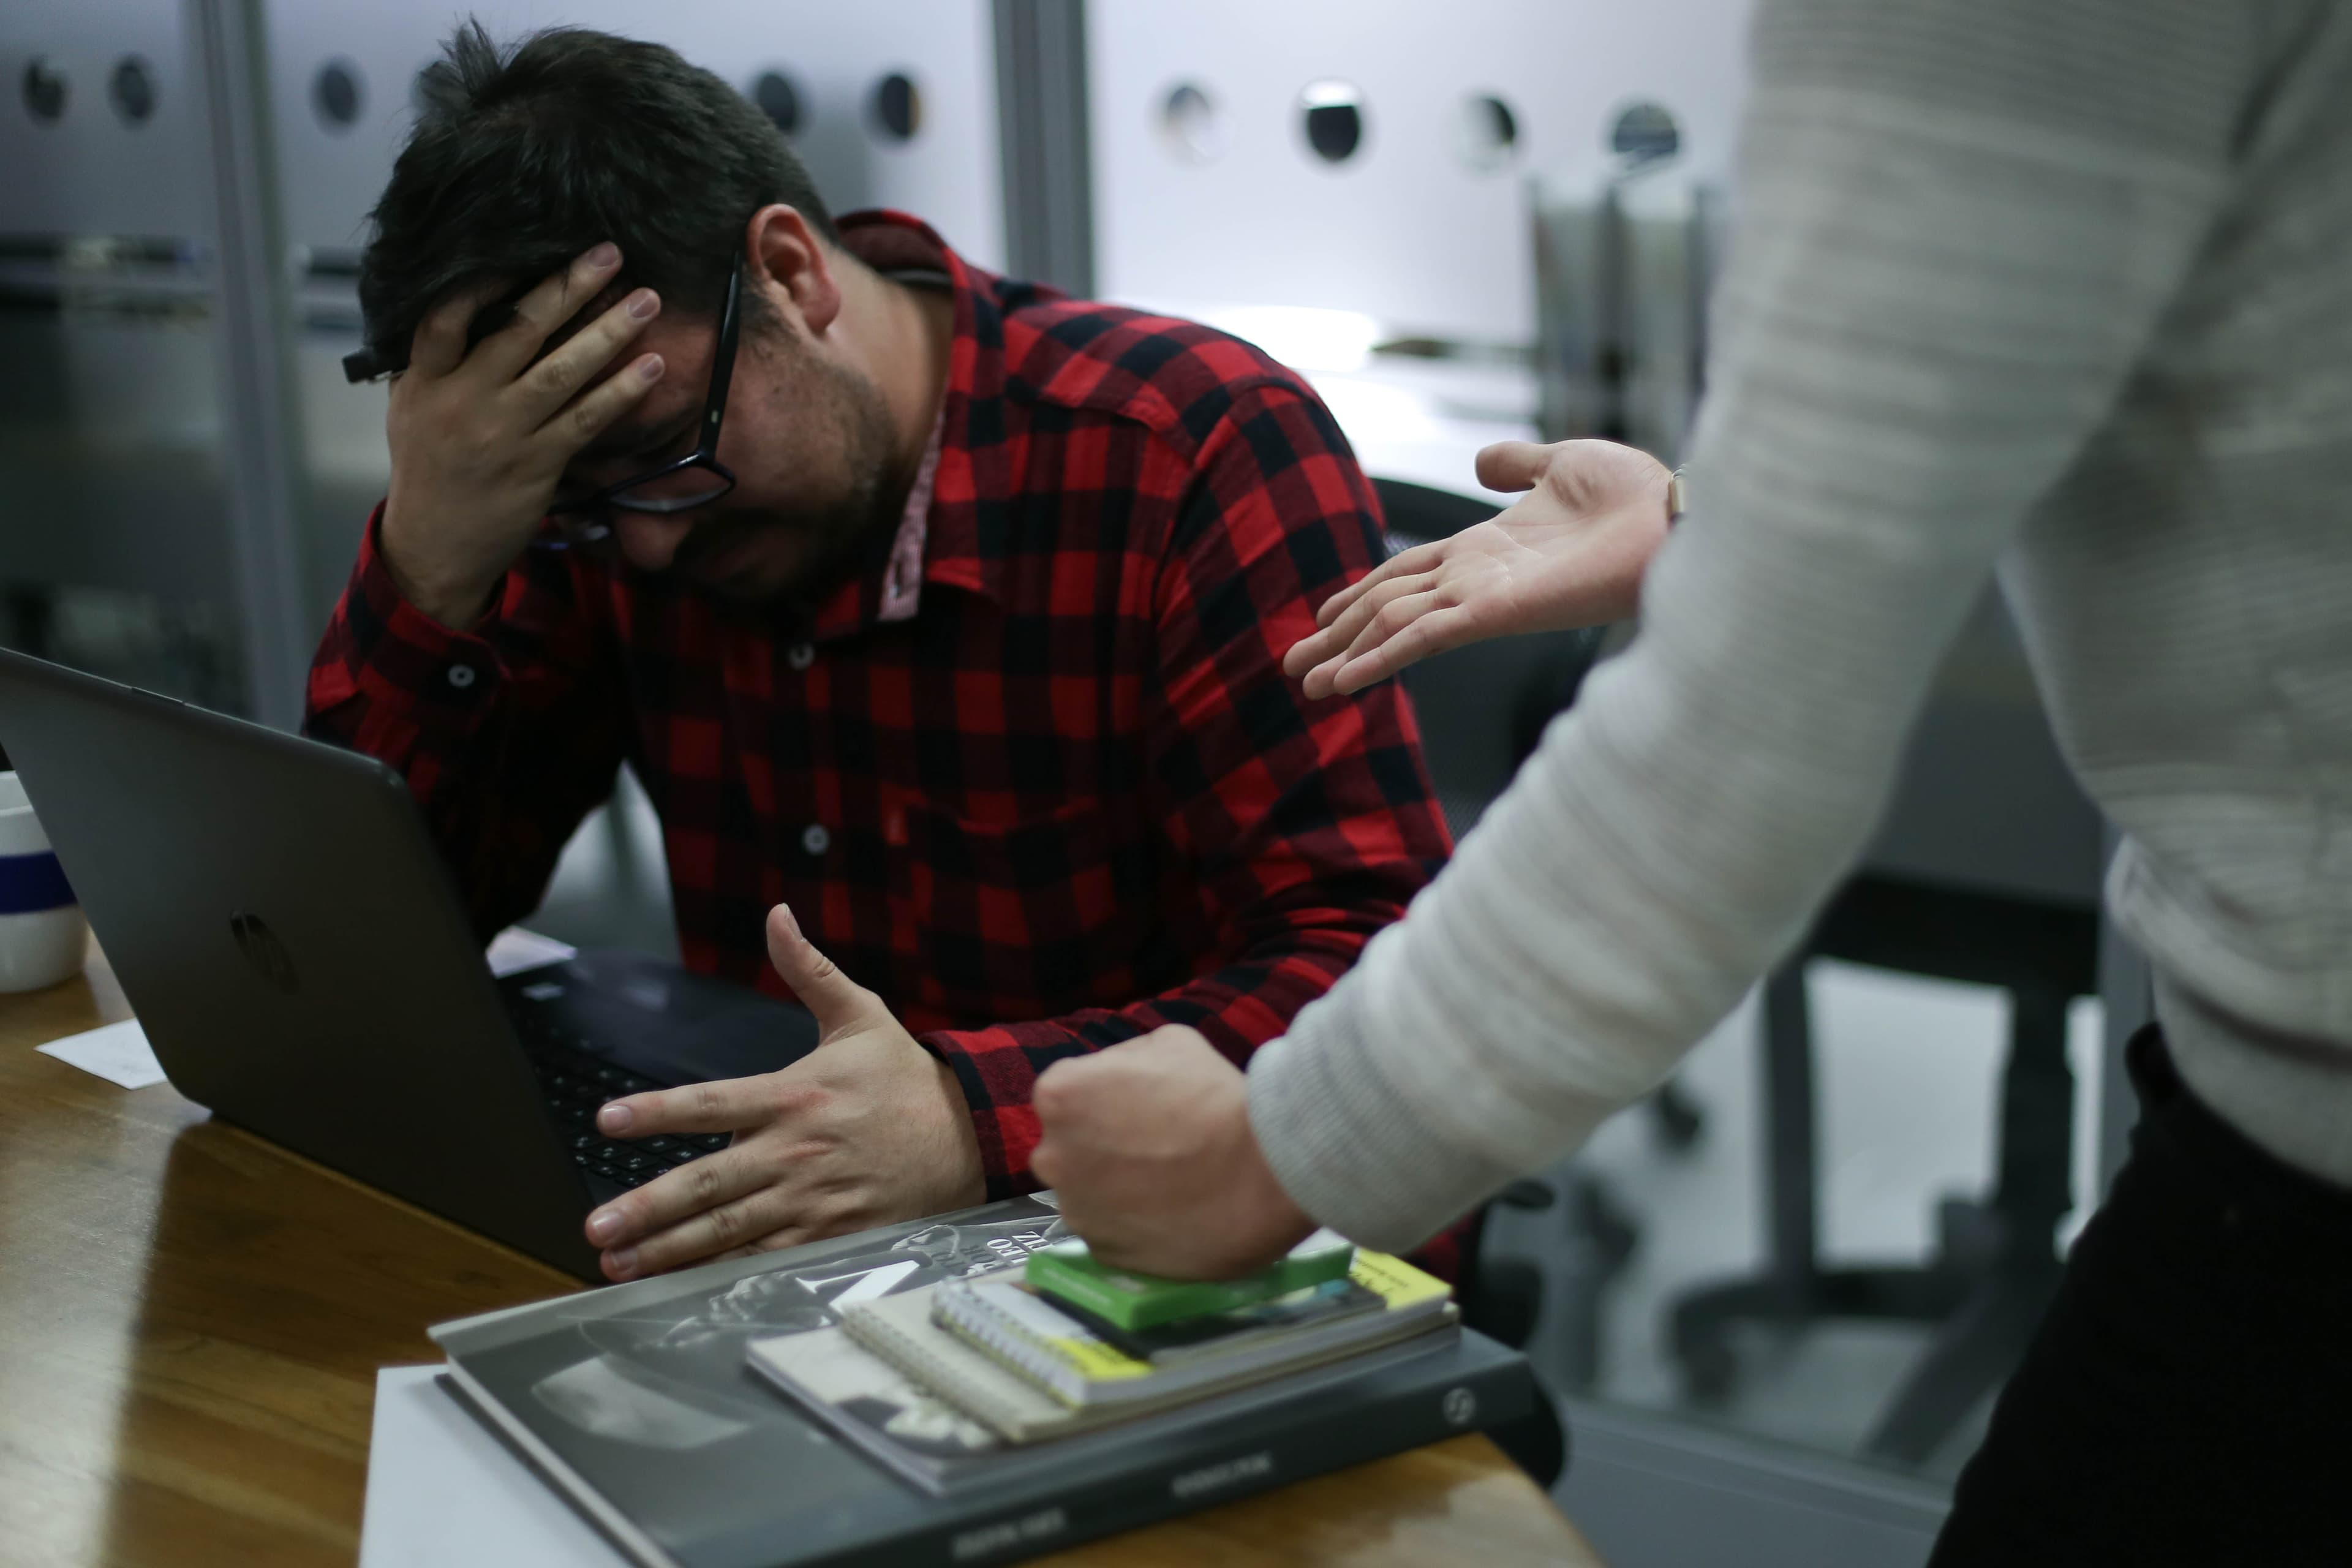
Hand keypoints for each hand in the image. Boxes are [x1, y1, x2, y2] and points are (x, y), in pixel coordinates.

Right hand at [379, 242, 666, 626]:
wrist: (436, 547)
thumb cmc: (428, 467)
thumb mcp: (411, 408)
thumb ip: (434, 361)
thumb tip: (463, 302)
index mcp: (426, 379)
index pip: (448, 315)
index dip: (486, 278)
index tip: (529, 243)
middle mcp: (463, 399)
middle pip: (519, 330)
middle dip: (569, 286)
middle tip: (610, 252)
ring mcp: (503, 432)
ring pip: (562, 370)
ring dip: (609, 330)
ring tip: (647, 299)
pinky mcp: (538, 464)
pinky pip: (587, 419)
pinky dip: (621, 390)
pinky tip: (651, 366)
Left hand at [583, 904, 985, 1280]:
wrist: (970, 1136)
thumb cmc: (905, 1077)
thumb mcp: (861, 1015)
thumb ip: (809, 970)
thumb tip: (778, 916)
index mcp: (795, 1095)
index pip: (712, 1102)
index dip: (658, 1111)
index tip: (608, 1120)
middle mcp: (796, 1151)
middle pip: (709, 1182)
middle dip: (648, 1207)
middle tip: (598, 1227)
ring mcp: (811, 1199)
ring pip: (729, 1229)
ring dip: (670, 1249)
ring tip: (620, 1262)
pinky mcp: (829, 1235)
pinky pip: (766, 1257)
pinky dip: (722, 1272)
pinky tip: (681, 1283)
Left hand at [1031, 1026, 1313, 1278]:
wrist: (1262, 1172)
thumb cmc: (1214, 1097)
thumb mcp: (1170, 1043)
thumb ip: (1127, 1059)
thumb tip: (1119, 1078)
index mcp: (1059, 1097)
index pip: (1068, 1092)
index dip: (1107, 1095)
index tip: (1144, 1105)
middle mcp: (1052, 1157)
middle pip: (1070, 1146)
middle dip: (1101, 1144)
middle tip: (1156, 1145)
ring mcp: (1076, 1211)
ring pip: (1088, 1193)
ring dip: (1115, 1188)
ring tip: (1169, 1184)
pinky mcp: (1103, 1252)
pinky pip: (1110, 1232)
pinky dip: (1133, 1225)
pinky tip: (1172, 1213)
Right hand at [1284, 438, 1672, 697]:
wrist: (1676, 518)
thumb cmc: (1635, 493)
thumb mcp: (1561, 463)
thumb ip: (1515, 464)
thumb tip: (1480, 461)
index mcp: (1485, 549)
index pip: (1407, 574)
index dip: (1361, 592)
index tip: (1322, 616)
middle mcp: (1474, 580)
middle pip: (1387, 608)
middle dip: (1338, 638)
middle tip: (1291, 668)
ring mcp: (1481, 599)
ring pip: (1395, 629)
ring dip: (1347, 656)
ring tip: (1303, 683)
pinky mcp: (1494, 613)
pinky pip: (1424, 638)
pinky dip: (1381, 659)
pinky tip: (1345, 680)